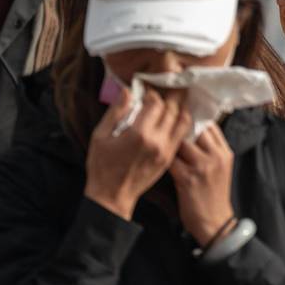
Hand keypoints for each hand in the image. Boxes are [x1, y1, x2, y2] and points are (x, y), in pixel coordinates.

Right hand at [84, 87, 190, 220]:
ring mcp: (166, 151)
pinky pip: (183, 135)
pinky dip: (183, 123)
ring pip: (182, 121)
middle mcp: (157, 141)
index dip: (152, 93)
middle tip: (167, 87)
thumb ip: (116, 111)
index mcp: (139, 134)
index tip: (146, 91)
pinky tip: (178, 116)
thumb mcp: (101, 136)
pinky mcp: (169, 158)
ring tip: (177, 97)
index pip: (155, 103)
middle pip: (172, 109)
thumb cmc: (101, 166)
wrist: (112, 196)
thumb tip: (128, 91)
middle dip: (169, 96)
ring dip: (180, 107)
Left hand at [170, 123, 235, 246]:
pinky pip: (171, 160)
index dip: (193, 120)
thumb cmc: (213, 196)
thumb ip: (211, 151)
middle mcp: (216, 157)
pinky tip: (155, 157)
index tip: (180, 120)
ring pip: (181, 142)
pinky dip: (162, 157)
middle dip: (179, 127)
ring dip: (168, 142)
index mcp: (224, 153)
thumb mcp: (221, 169)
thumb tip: (192, 132)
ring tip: (158, 142)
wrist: (215, 223)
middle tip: (164, 127)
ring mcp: (202, 167)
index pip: (209, 125)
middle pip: (195, 129)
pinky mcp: (188, 179)